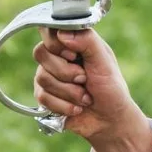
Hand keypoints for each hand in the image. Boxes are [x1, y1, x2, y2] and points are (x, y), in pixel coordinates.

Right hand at [32, 27, 151, 151]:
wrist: (110, 121)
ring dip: (69, 92)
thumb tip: (62, 34)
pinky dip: (64, 106)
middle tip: (84, 79)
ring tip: (85, 98)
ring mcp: (48, 75)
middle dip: (66, 72)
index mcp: (72, 42)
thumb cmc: (111, 89)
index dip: (57, 44)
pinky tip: (77, 109)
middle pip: (40, 53)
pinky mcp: (44, 95)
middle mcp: (57, 56)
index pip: (48, 30)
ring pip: (42, 78)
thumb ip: (87, 41)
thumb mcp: (104, 61)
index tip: (75, 55)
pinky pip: (42, 97)